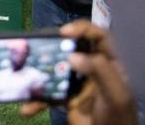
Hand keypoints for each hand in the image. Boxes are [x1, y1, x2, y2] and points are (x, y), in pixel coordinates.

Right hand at [19, 21, 137, 124]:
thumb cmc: (118, 121)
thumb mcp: (115, 96)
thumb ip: (100, 72)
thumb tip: (73, 54)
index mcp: (112, 65)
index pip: (100, 38)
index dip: (83, 29)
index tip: (63, 32)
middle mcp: (95, 70)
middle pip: (74, 49)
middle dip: (54, 46)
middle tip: (38, 47)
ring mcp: (80, 84)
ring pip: (57, 69)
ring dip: (40, 73)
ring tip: (26, 74)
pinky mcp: (68, 98)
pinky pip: (49, 93)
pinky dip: (37, 100)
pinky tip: (28, 108)